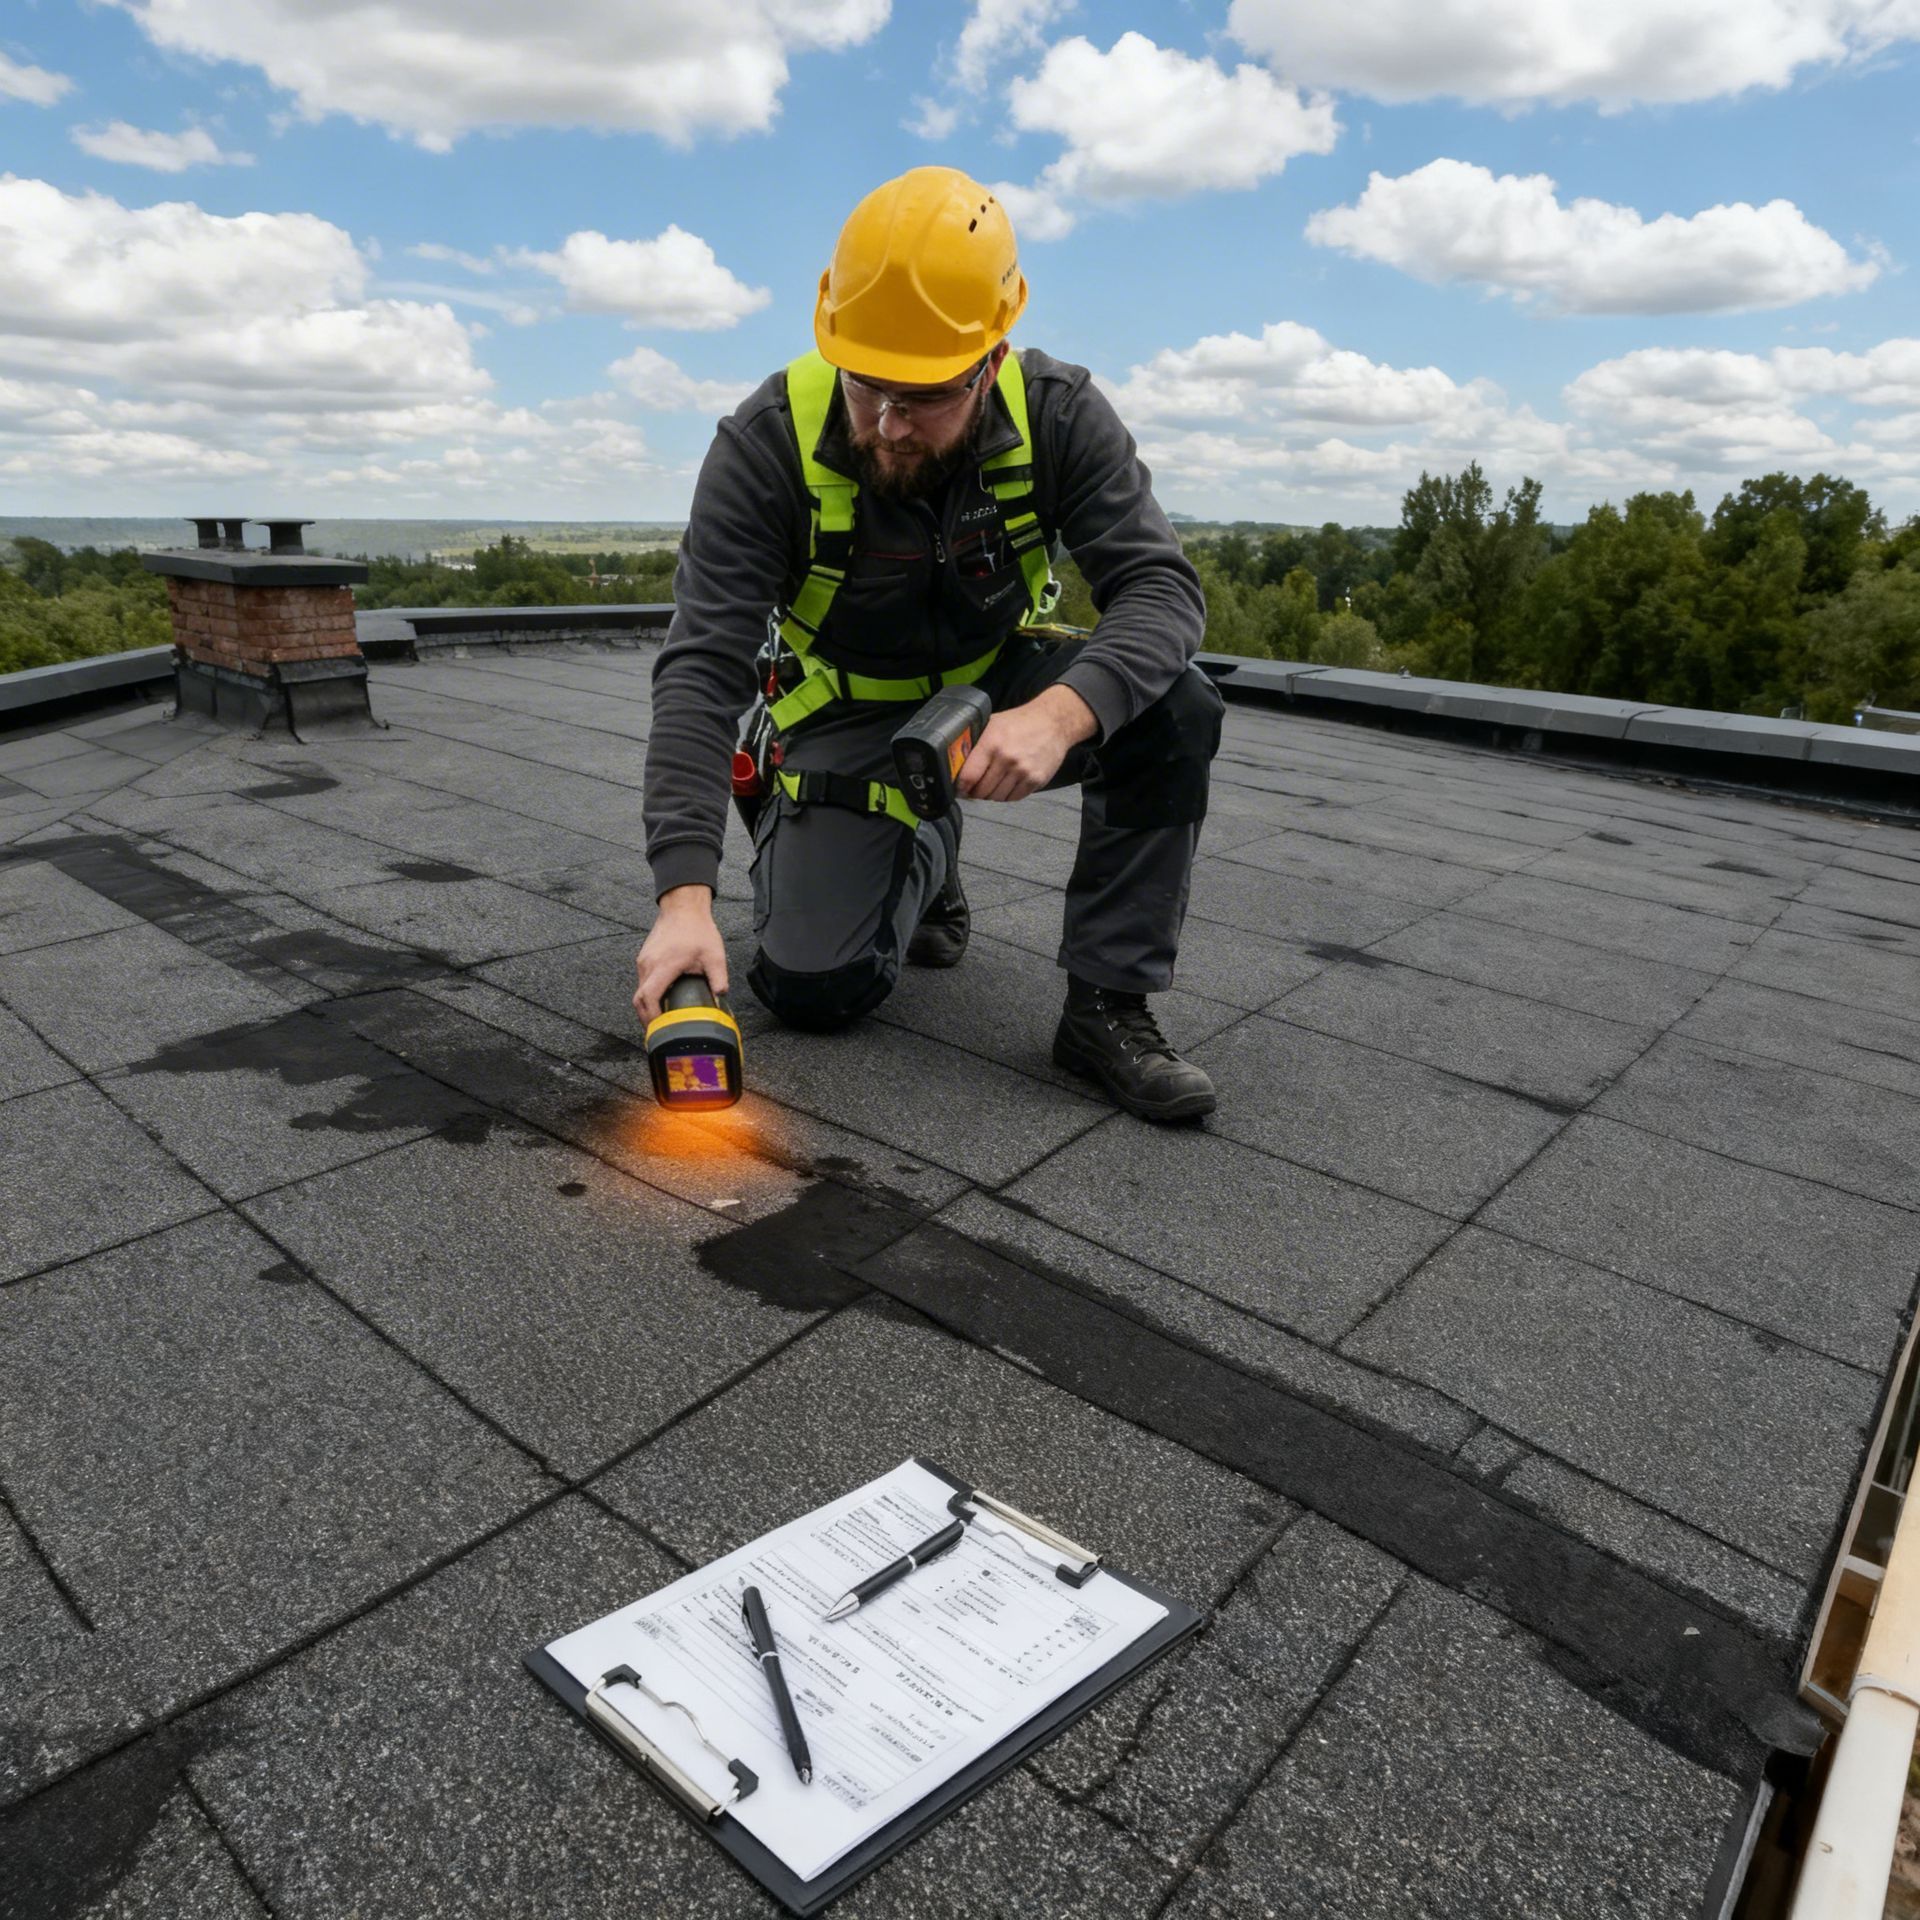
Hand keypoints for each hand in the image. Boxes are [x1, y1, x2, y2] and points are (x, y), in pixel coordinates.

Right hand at [634, 885, 728, 1025]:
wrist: (683, 907)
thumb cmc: (698, 929)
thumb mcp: (714, 955)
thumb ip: (718, 978)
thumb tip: (721, 998)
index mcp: (664, 965)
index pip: (648, 998)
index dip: (652, 1017)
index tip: (660, 1029)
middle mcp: (648, 965)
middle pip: (639, 1000)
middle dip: (647, 1019)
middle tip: (659, 1033)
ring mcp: (643, 961)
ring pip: (638, 991)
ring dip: (647, 1008)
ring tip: (661, 1021)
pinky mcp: (644, 959)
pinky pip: (642, 982)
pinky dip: (648, 996)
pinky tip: (660, 1002)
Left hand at [955, 685, 1097, 803]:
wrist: (1054, 723)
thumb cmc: (1020, 722)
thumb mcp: (993, 724)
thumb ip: (976, 742)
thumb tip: (956, 763)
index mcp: (992, 743)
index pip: (968, 776)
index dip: (961, 786)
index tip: (959, 788)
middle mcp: (1007, 759)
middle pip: (982, 790)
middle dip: (975, 792)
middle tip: (974, 789)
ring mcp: (1023, 771)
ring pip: (997, 797)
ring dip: (991, 795)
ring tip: (991, 785)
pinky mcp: (1036, 780)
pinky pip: (1014, 797)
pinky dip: (1007, 795)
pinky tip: (1006, 785)